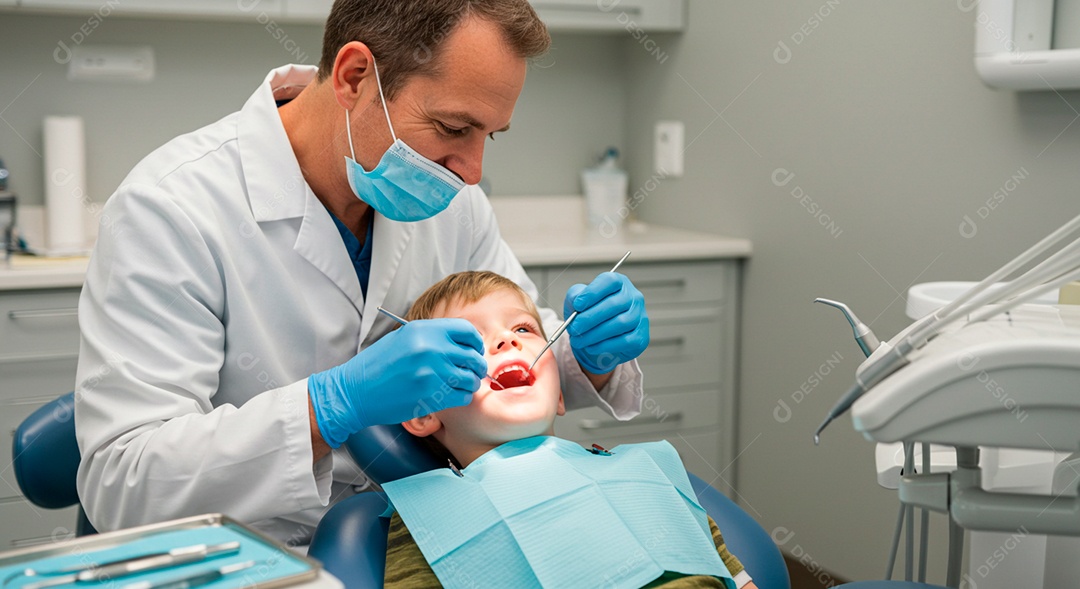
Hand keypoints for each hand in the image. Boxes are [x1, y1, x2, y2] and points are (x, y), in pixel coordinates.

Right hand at [308, 319, 486, 447]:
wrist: (355, 391)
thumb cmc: (377, 365)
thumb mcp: (403, 338)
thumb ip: (431, 336)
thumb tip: (461, 342)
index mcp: (424, 330)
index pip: (466, 330)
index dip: (474, 342)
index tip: (473, 350)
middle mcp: (431, 348)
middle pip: (472, 356)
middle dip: (476, 366)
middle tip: (472, 372)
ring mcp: (432, 373)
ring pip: (470, 379)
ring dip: (469, 384)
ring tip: (459, 385)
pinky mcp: (431, 396)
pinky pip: (462, 397)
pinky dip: (460, 397)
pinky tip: (450, 395)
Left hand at [563, 272, 648, 374]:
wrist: (598, 337)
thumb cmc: (589, 314)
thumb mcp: (577, 300)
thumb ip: (575, 296)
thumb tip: (577, 302)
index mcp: (619, 283)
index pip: (610, 281)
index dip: (593, 292)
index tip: (577, 305)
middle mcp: (634, 297)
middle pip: (614, 305)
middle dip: (590, 318)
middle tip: (574, 327)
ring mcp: (640, 317)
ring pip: (619, 324)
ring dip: (595, 334)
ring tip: (578, 340)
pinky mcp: (641, 337)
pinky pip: (625, 341)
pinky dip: (605, 345)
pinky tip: (591, 347)